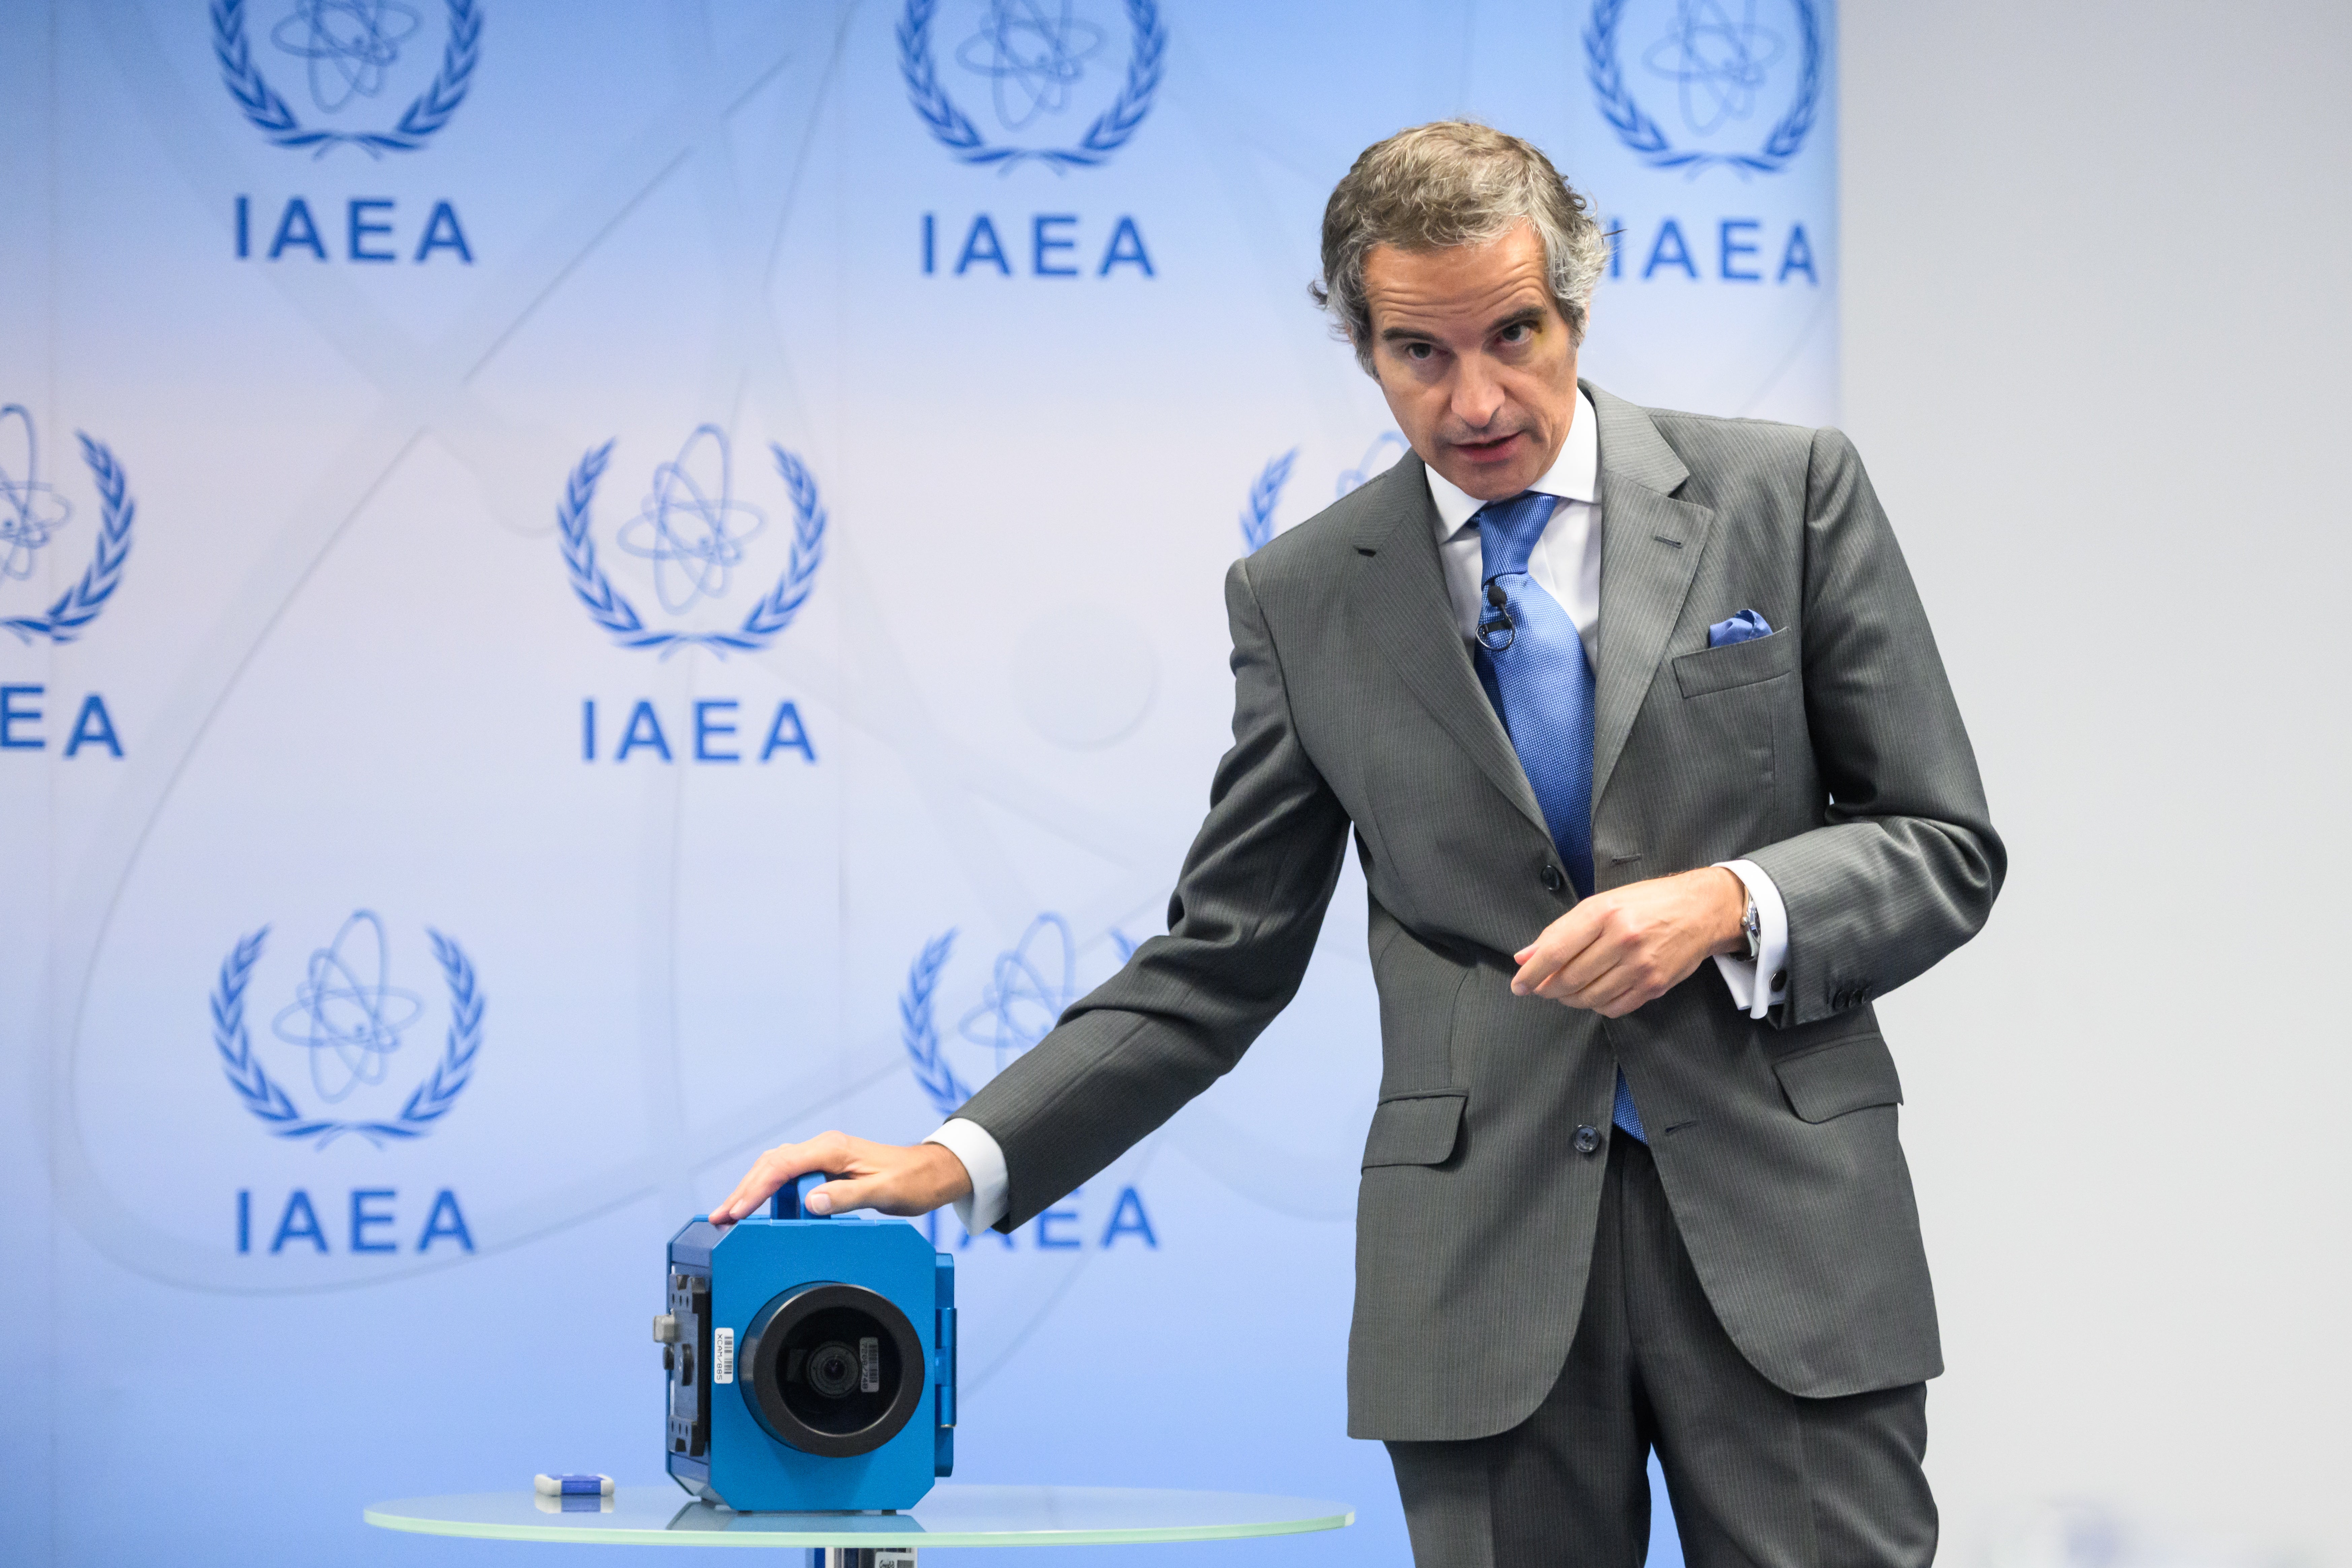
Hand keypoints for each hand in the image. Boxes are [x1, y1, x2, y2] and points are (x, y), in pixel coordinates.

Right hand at [711, 1132, 973, 1224]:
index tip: (736, 1212)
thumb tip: (810, 1203)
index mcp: (832, 1149)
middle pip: (770, 1165)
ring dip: (751, 1190)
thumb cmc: (912, 1181)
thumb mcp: (885, 1192)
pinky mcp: (826, 1168)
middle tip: (719, 1218)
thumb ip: (847, 1197)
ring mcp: (824, 1157)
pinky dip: (767, 1190)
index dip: (755, 1190)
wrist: (931, 1173)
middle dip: (743, 1191)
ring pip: (775, 1168)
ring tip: (730, 1215)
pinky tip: (757, 1206)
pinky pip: (787, 1175)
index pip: (782, 1167)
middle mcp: (824, 1148)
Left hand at [1511, 867, 1745, 1017]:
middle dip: (1548, 989)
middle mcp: (1623, 939)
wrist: (1700, 909)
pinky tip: (1595, 993)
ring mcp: (1640, 965)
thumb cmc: (1647, 902)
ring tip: (1567, 990)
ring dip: (1570, 999)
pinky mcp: (1654, 985)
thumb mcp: (1601, 904)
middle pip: (1569, 979)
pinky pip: (1613, 1008)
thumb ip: (1561, 931)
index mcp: (1604, 912)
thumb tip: (1525, 957)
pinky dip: (1597, 1005)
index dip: (1531, 973)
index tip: (1519, 985)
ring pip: (1589, 998)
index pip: (1555, 951)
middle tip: (1541, 988)